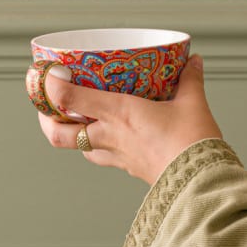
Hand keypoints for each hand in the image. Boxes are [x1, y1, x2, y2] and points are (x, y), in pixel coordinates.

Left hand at [32, 55, 225, 185]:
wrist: (201, 184)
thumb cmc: (193, 144)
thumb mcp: (192, 103)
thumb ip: (189, 79)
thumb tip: (195, 61)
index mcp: (119, 113)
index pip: (70, 99)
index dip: (50, 87)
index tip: (45, 73)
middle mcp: (110, 135)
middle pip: (59, 133)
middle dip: (45, 118)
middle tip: (46, 102)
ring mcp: (116, 155)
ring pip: (77, 148)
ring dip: (68, 133)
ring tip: (71, 118)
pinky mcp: (128, 168)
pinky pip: (101, 156)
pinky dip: (94, 146)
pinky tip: (105, 136)